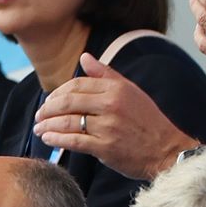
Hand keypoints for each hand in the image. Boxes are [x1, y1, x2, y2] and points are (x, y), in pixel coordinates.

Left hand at [33, 53, 197, 179]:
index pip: (77, 84)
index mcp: (117, 89)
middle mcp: (112, 105)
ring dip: (47, 125)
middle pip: (67, 102)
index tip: (50, 101)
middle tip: (40, 115)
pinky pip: (73, 141)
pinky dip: (56, 140)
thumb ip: (106, 75)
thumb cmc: (148, 120)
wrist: (166, 149)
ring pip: (66, 122)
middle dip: (47, 109)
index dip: (58, 92)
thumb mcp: (132, 92)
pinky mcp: (105, 147)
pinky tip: (48, 139)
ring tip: (39, 128)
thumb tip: (85, 57)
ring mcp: (108, 126)